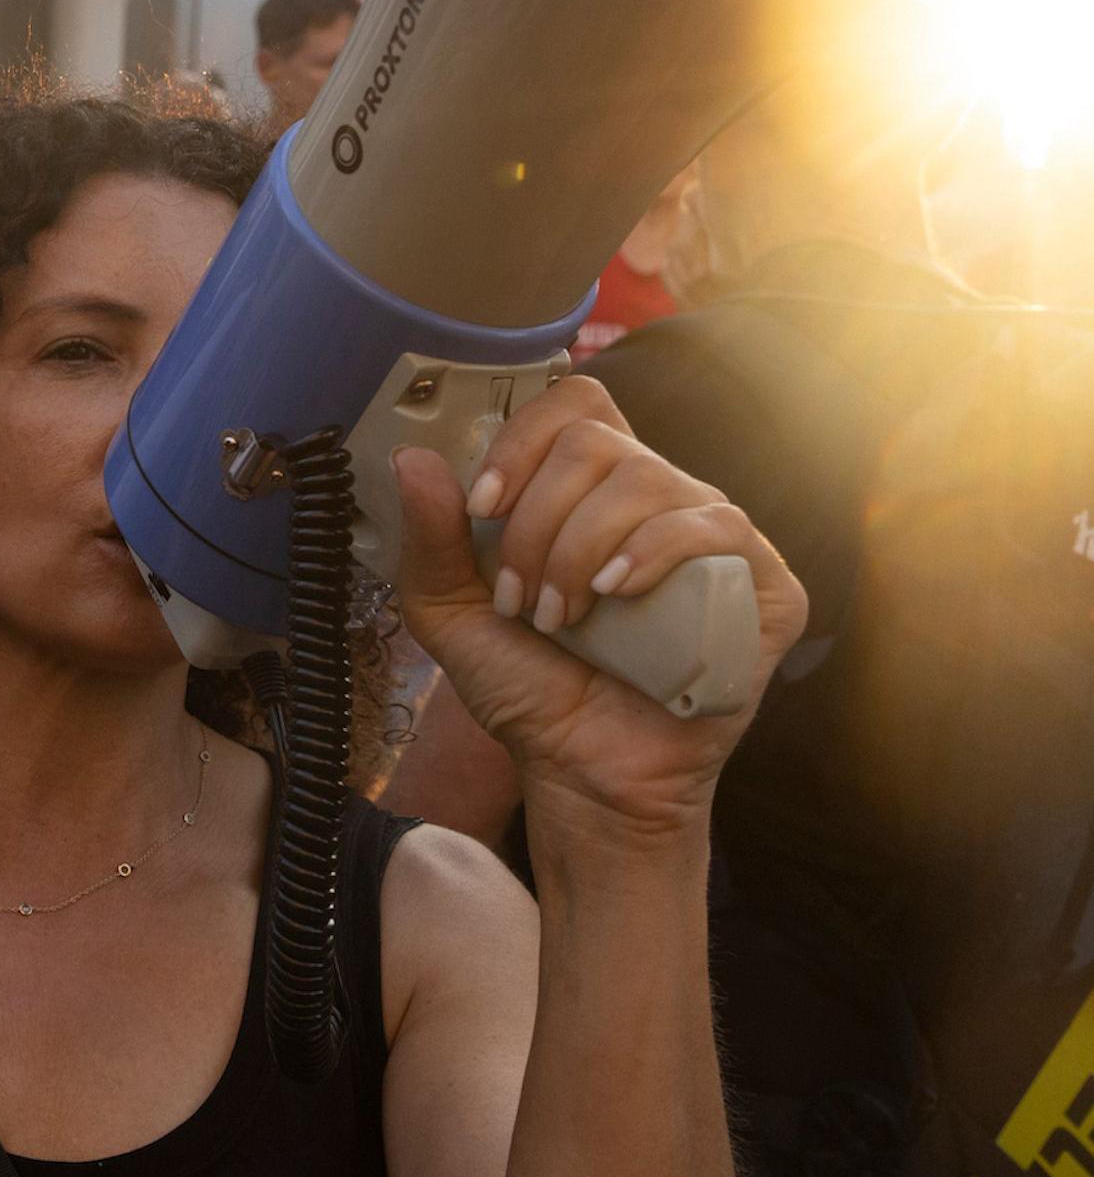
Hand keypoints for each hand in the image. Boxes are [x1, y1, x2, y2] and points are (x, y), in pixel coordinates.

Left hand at [390, 377, 806, 842]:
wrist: (581, 770)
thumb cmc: (528, 686)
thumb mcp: (452, 612)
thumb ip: (430, 539)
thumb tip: (413, 457)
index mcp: (589, 490)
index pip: (571, 406)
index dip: (521, 440)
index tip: (480, 507)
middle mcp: (657, 498)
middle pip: (595, 443)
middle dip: (536, 522)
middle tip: (518, 598)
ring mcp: (714, 537)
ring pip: (645, 479)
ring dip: (578, 548)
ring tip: (558, 618)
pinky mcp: (764, 585)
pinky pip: (717, 525)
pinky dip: (654, 548)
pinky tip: (616, 590)